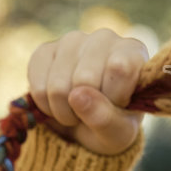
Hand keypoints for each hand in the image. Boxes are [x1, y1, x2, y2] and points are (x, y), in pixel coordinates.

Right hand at [26, 28, 148, 156]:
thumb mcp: (120, 132)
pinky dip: (45, 105)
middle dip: (85, 109)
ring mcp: (72, 41)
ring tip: (76, 110)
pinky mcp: (44, 50)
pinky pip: (37, 85)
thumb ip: (106, 118)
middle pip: (85, 79)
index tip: (117, 106)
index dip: (113, 97)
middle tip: (93, 112)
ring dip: (64, 110)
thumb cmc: (113, 125)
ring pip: (58, 85)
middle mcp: (104, 38)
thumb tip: (77, 95)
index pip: (120, 68)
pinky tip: (57, 102)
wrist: (86, 126)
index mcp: (133, 52)